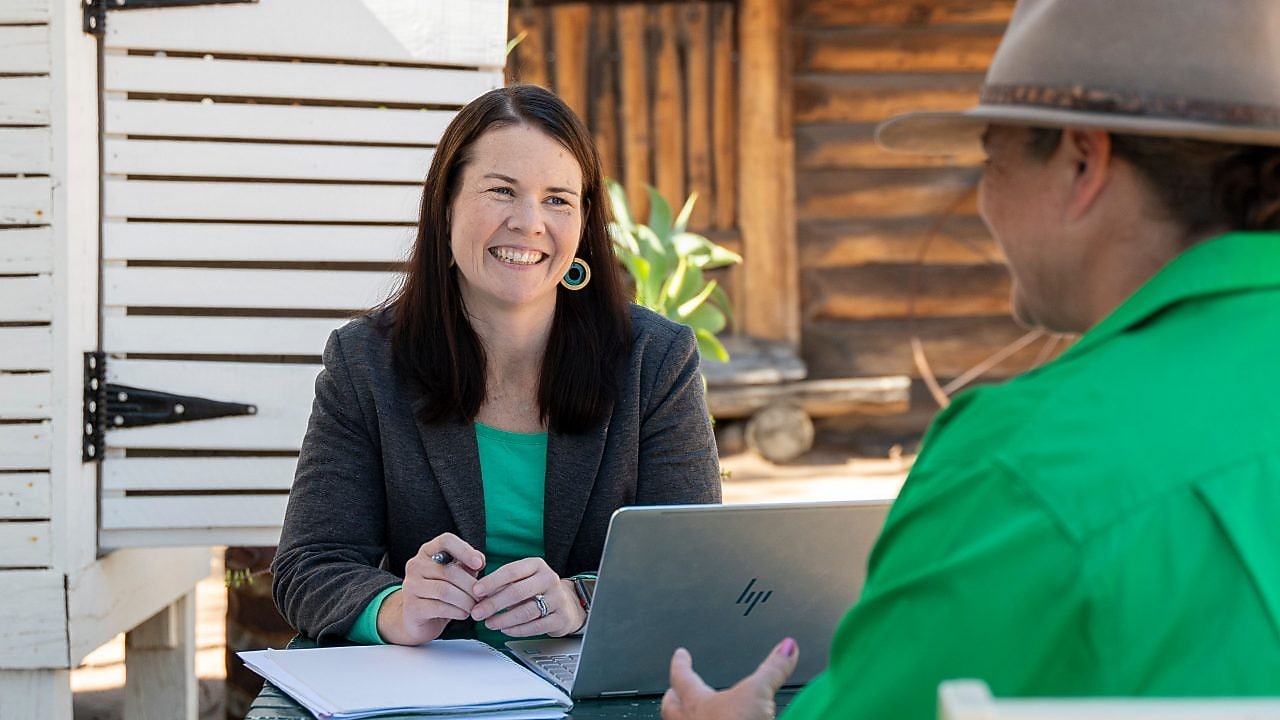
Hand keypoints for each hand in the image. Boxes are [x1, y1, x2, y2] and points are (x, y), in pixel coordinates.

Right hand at [378, 533, 485, 644]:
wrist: (420, 621)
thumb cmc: (442, 595)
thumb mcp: (457, 576)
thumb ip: (468, 565)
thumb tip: (480, 560)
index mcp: (427, 552)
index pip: (446, 541)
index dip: (465, 550)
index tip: (479, 564)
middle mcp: (416, 566)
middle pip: (449, 570)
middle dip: (470, 585)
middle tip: (482, 596)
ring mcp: (411, 586)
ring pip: (444, 590)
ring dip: (465, 600)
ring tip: (474, 607)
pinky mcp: (412, 607)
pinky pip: (439, 608)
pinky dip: (457, 612)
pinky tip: (464, 614)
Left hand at [470, 557, 584, 637]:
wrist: (567, 603)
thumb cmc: (538, 590)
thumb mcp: (523, 579)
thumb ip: (503, 584)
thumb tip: (479, 594)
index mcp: (537, 565)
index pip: (511, 571)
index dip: (491, 582)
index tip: (476, 591)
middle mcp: (548, 579)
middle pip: (517, 592)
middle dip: (493, 604)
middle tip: (477, 612)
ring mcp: (557, 598)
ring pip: (526, 611)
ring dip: (503, 619)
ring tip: (489, 623)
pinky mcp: (560, 618)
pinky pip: (535, 626)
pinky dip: (517, 630)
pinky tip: (506, 630)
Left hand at [661, 639, 798, 719]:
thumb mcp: (758, 693)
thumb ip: (772, 669)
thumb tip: (787, 647)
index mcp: (697, 702)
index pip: (682, 676)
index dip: (681, 663)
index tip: (681, 654)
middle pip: (671, 706)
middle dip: (673, 696)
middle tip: (673, 689)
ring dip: (682, 719)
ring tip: (689, 716)